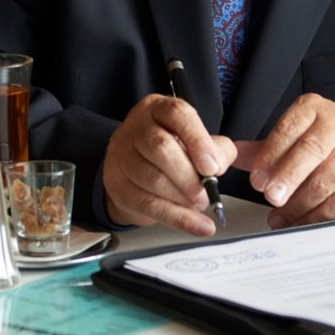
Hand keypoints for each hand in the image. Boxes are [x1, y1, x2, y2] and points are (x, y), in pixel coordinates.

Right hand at [102, 94, 235, 235]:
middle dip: (189, 176)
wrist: (133, 170)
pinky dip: (177, 218)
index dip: (197, 140)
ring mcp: (121, 155)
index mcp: (157, 109)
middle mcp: (136, 127)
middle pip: (161, 148)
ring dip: (183, 198)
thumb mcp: (196, 142)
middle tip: (206, 194)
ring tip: (198, 204)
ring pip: (153, 179)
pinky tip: (197, 226)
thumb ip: (215, 149)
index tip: (212, 167)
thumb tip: (217, 164)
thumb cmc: (170, 151)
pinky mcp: (117, 184)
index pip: (177, 115)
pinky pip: (148, 204)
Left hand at [231, 95, 334, 227]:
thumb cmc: (320, 142)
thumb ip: (260, 149)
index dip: (272, 155)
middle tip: (270, 197)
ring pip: (327, 180)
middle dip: (289, 177)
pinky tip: (300, 221)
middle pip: (312, 151)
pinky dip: (318, 215)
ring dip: (300, 203)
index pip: (289, 129)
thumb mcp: (290, 137)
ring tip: (279, 216)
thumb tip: (226, 156)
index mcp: (311, 108)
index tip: (256, 179)